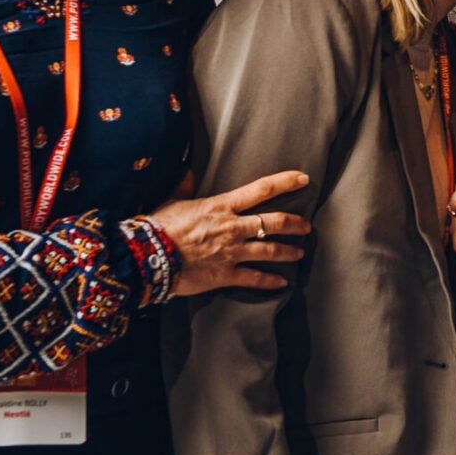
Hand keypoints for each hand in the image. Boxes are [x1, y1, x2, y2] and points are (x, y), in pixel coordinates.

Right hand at [149, 169, 312, 294]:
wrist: (148, 256)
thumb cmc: (158, 225)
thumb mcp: (173, 199)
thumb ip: (185, 185)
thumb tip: (187, 171)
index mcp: (222, 205)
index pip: (261, 189)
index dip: (285, 183)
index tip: (303, 179)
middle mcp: (233, 227)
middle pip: (275, 222)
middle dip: (296, 224)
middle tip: (307, 226)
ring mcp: (232, 252)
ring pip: (271, 250)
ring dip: (289, 252)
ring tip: (299, 253)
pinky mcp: (226, 275)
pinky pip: (255, 278)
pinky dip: (271, 281)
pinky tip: (283, 283)